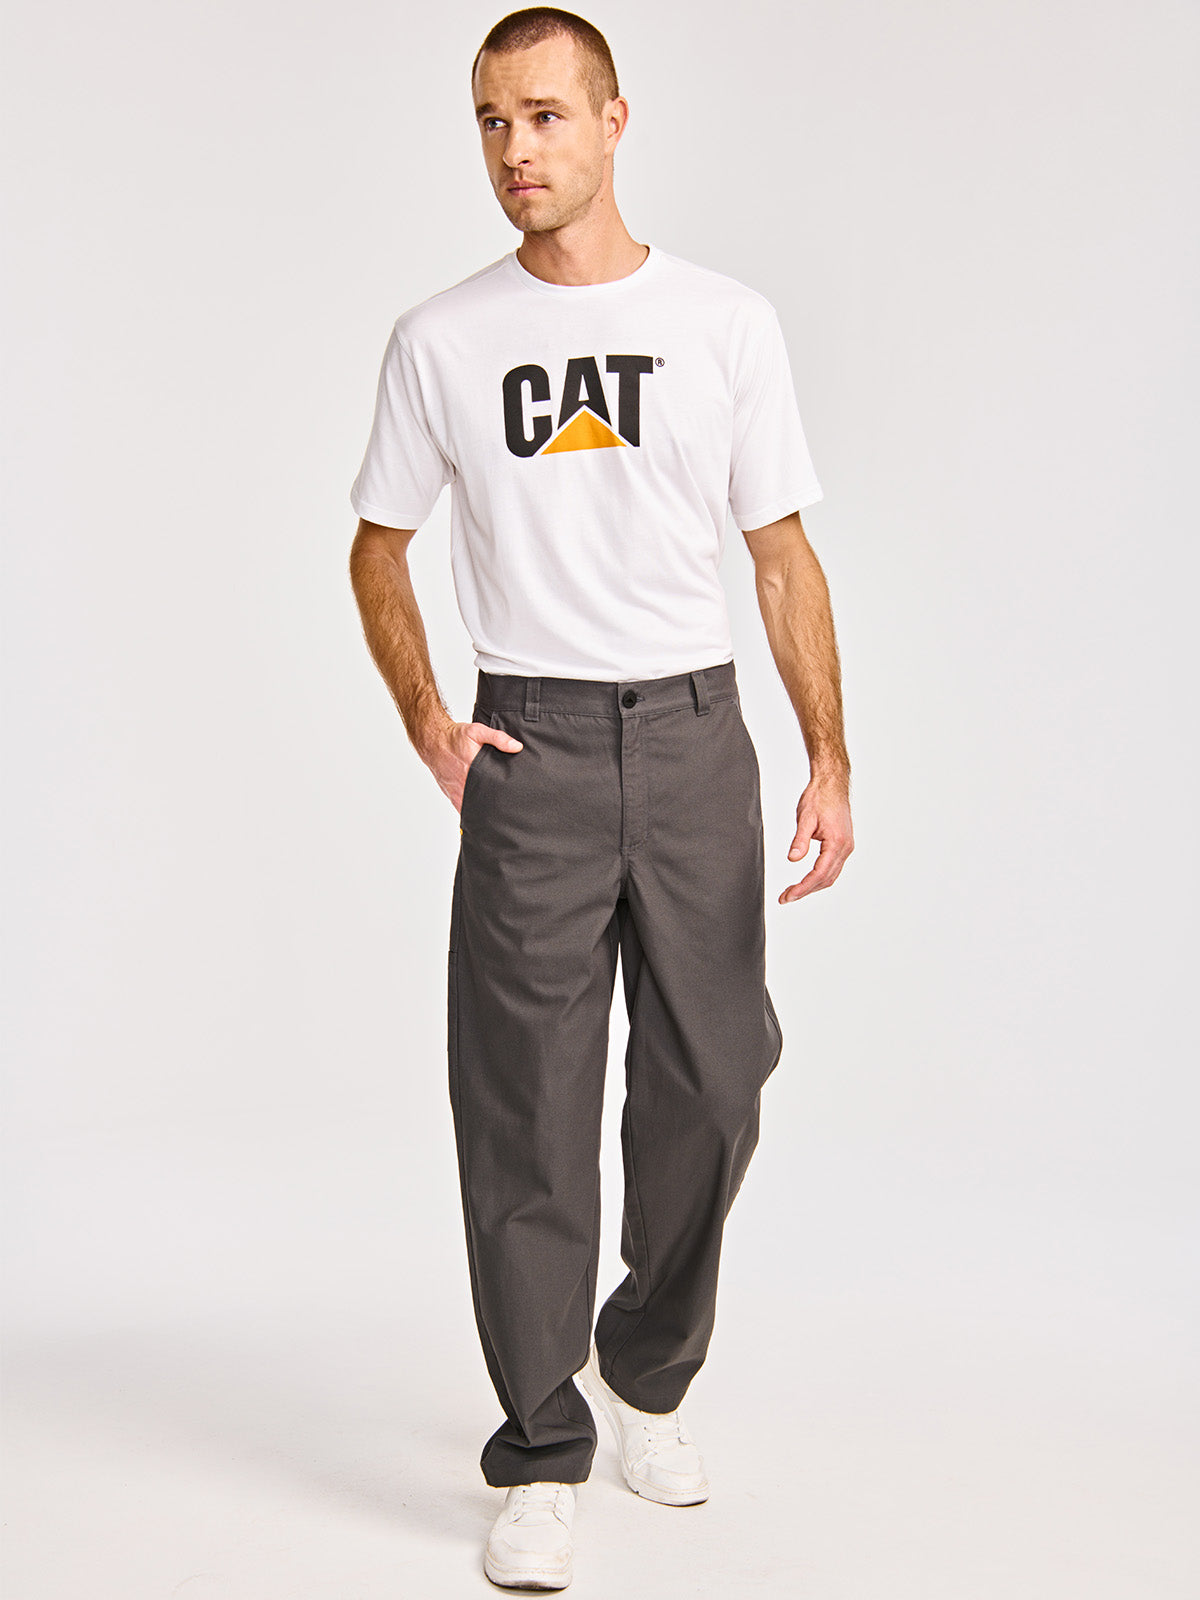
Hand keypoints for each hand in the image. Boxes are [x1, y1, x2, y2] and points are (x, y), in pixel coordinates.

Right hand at [429, 719, 523, 813]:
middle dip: (496, 807)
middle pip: (483, 803)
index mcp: (473, 770)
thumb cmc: (455, 738)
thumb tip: (516, 747)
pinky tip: (481, 814)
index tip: (512, 801)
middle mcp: (464, 784)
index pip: (491, 791)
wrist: (433, 742)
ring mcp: (457, 792)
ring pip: (472, 809)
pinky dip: (472, 812)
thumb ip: (498, 738)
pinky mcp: (452, 795)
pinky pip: (463, 809)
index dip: (503, 798)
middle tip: (508, 810)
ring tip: (496, 815)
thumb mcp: (478, 732)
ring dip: (483, 811)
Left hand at [779, 775, 852, 902]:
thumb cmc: (820, 797)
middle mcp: (845, 847)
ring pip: (830, 875)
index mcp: (837, 842)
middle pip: (826, 879)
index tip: (788, 895)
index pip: (819, 873)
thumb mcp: (806, 818)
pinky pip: (832, 867)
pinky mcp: (843, 845)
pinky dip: (819, 877)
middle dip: (806, 890)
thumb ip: (800, 840)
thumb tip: (793, 858)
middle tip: (786, 897)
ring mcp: (846, 847)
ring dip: (812, 886)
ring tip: (793, 892)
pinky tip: (807, 880)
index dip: (803, 888)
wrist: (832, 784)